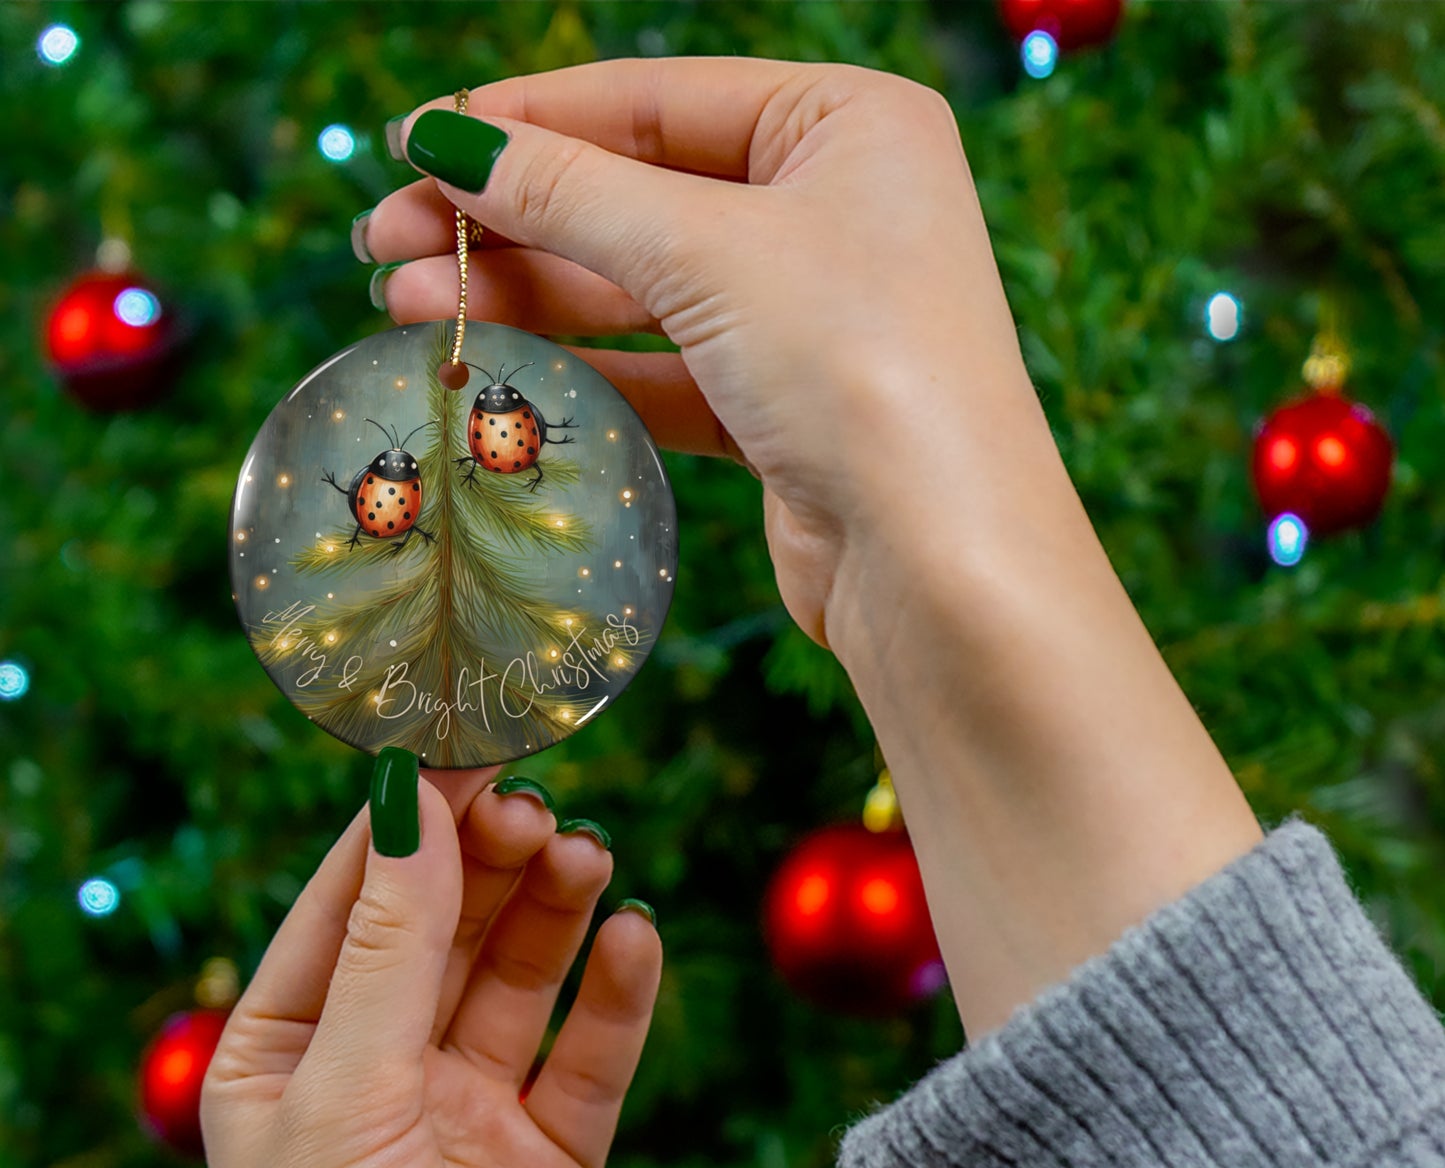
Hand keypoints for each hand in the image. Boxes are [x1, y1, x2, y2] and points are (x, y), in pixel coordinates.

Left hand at [202, 763, 661, 1167]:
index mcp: (289, 1053)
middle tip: (540, 807)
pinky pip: (591, 1056)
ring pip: (521, 978)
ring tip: (589, 857)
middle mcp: (380, 1073)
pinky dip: (618, 995)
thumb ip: (391, 947)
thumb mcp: (346, 1095)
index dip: (409, 823)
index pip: (352, 902)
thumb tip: (410, 802)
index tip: (466, 746)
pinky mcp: (552, 1159)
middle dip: (490, 863)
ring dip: (555, 912)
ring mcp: (469, 1114)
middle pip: (446, 928)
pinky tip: (636, 940)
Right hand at [361, 57, 1060, 659]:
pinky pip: (663, 370)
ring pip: (641, 289)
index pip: (656, 100)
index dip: (527, 120)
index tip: (414, 142)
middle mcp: (834, 210)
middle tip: (385, 241)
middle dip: (509, 219)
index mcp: (847, 125)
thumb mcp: (707, 252)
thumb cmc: (859, 367)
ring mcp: (809, 314)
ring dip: (526, 296)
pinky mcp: (783, 408)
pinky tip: (492, 364)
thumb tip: (449, 141)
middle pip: (638, 195)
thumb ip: (572, 194)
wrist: (939, 561)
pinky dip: (583, 368)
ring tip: (405, 305)